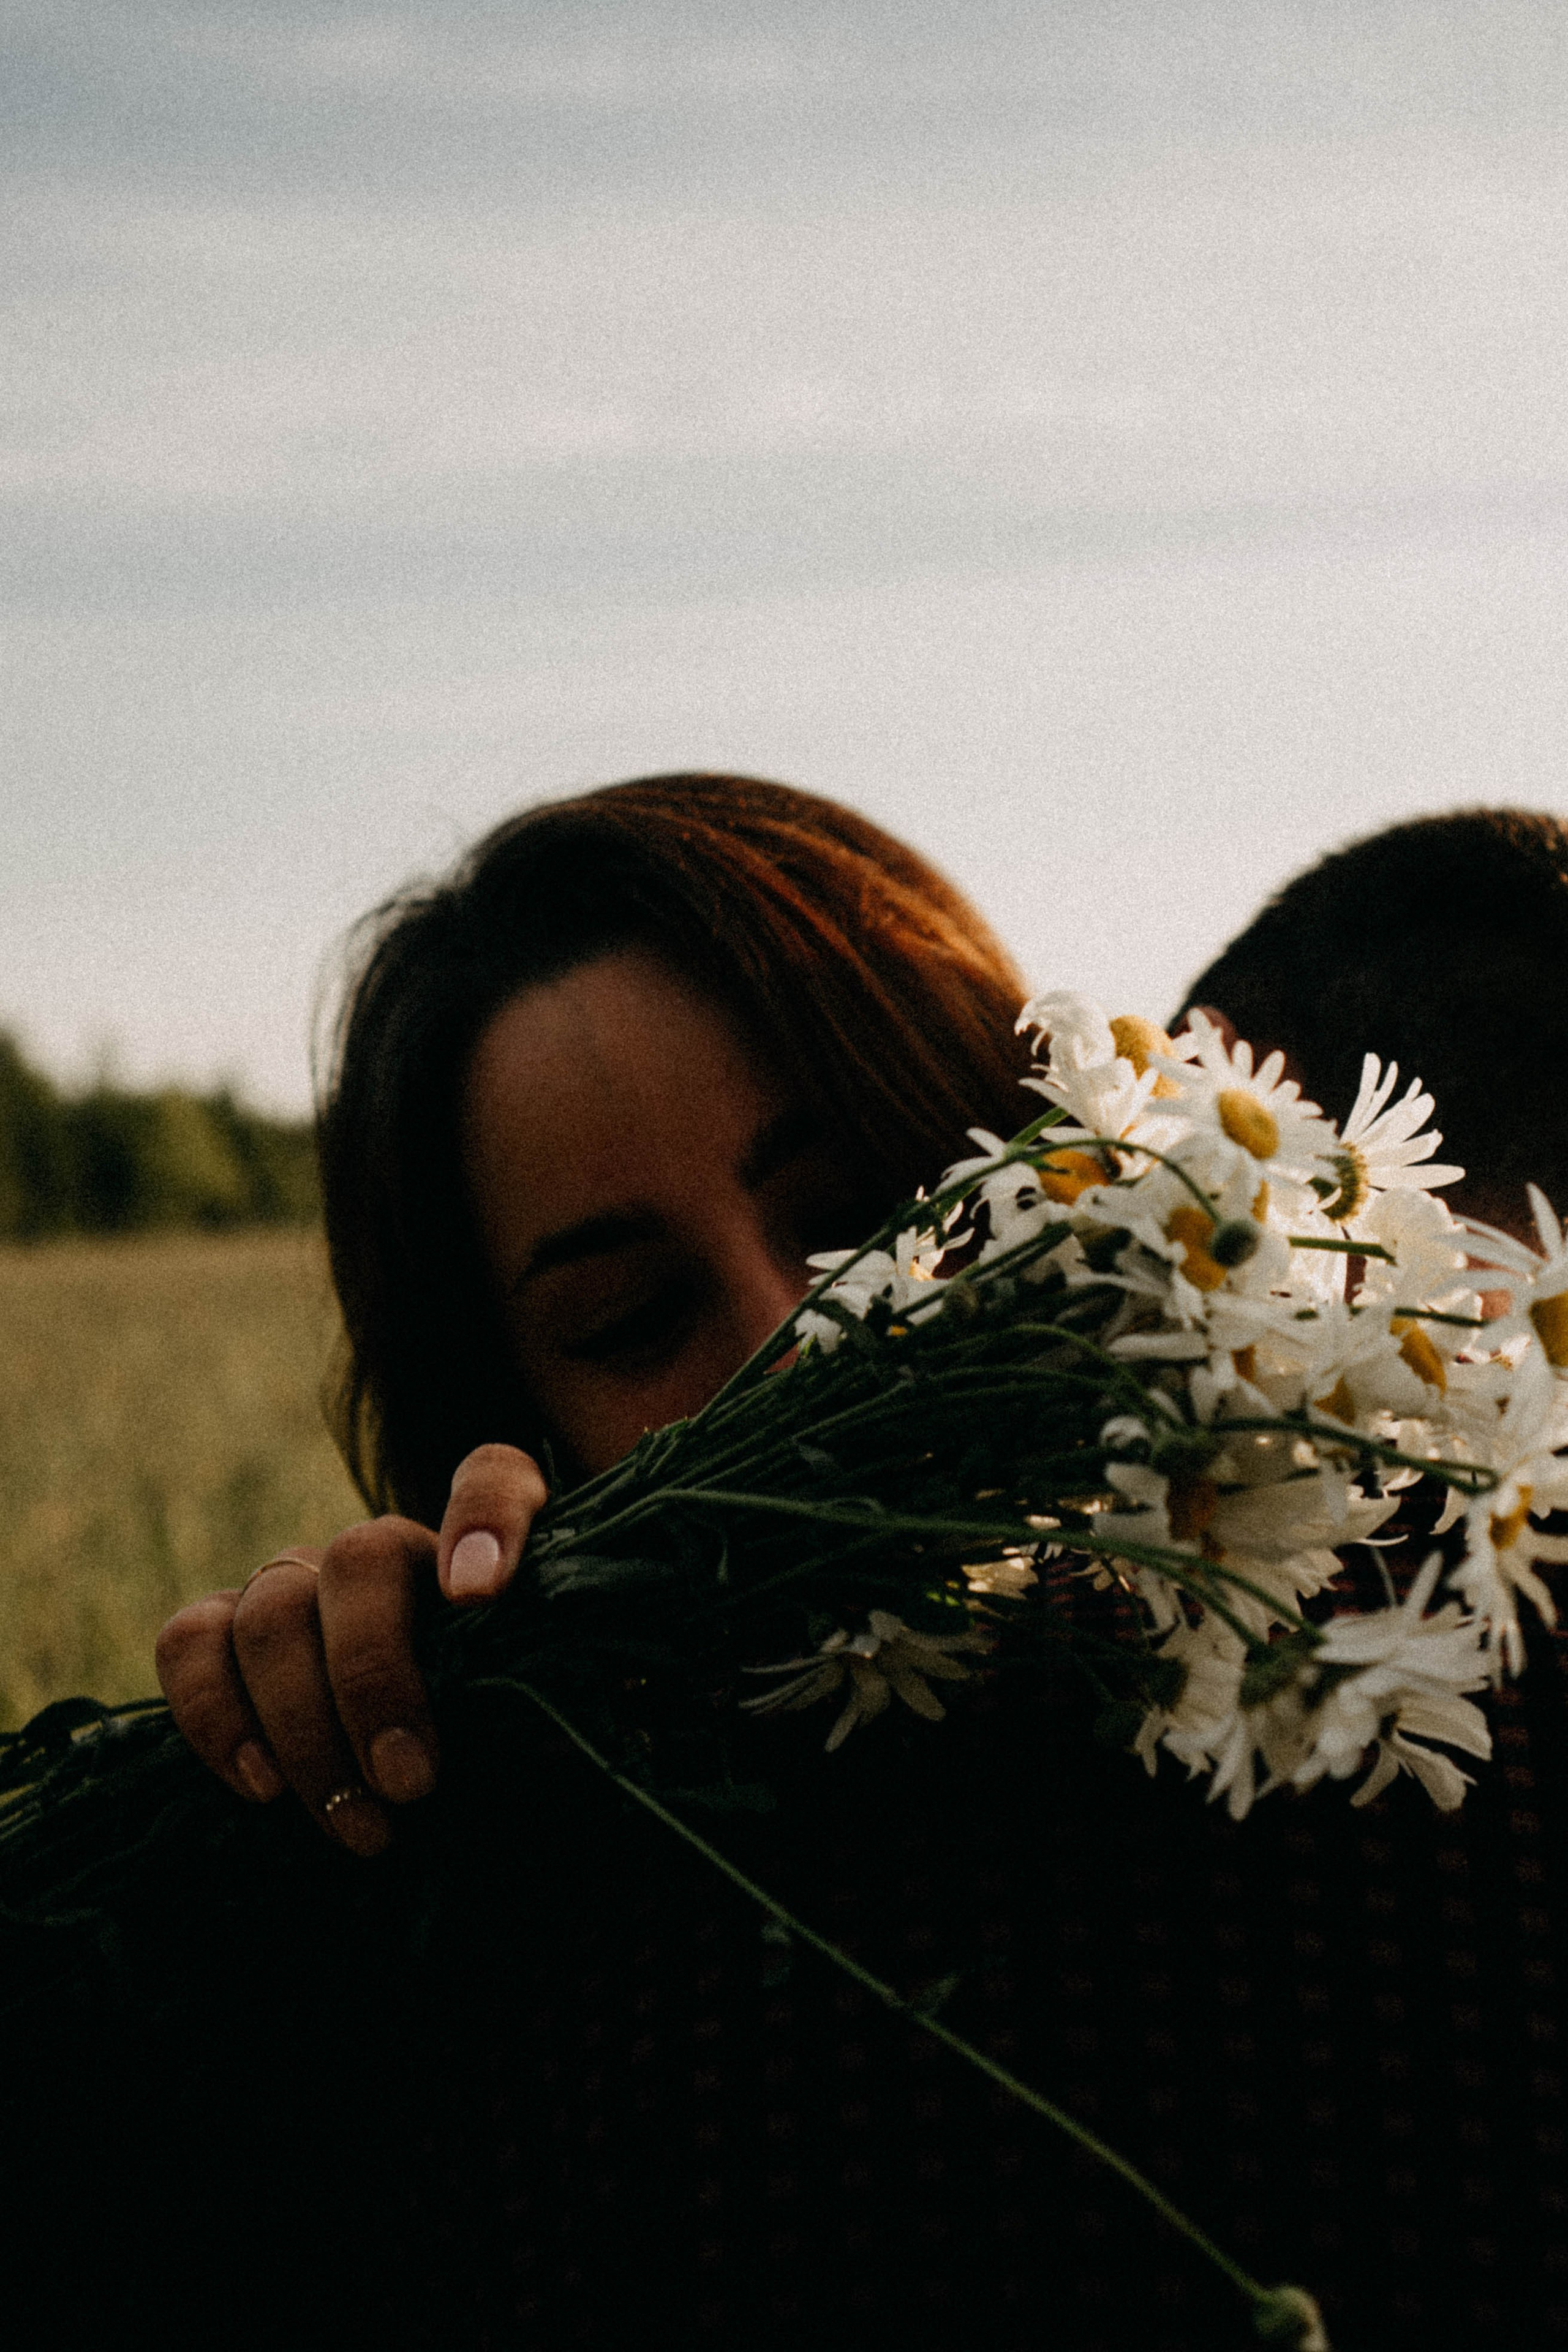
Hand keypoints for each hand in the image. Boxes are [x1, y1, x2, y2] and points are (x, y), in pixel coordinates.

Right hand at [155, 1444, 548, 1855]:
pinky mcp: (226, 1634)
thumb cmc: (506, 1745)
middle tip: (411, 1786)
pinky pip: (190, 1641)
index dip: (485, 1519)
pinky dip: (214, 1712)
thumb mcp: (556, 1721)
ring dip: (304, 1725)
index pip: (493, 1480)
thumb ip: (573, 1701)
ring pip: (272, 1607)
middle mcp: (387, 1552)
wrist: (425, 1780)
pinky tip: (261, 1786)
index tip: (481, 1595)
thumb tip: (585, 1721)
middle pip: (361, 1556)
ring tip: (355, 1824)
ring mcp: (298, 1583)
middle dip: (375, 1677)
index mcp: (481, 1552)